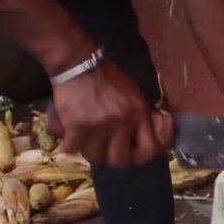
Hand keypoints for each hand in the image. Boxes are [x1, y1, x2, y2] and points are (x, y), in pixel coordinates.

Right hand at [46, 56, 173, 166]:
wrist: (79, 63)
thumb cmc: (108, 77)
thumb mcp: (134, 94)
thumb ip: (142, 117)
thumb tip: (154, 136)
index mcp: (138, 114)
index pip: (148, 150)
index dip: (139, 156)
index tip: (130, 152)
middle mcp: (121, 123)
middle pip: (119, 161)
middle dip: (110, 156)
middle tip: (104, 146)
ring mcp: (99, 127)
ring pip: (94, 156)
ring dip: (89, 149)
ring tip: (86, 137)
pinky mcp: (77, 127)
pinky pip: (73, 149)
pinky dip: (70, 144)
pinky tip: (70, 134)